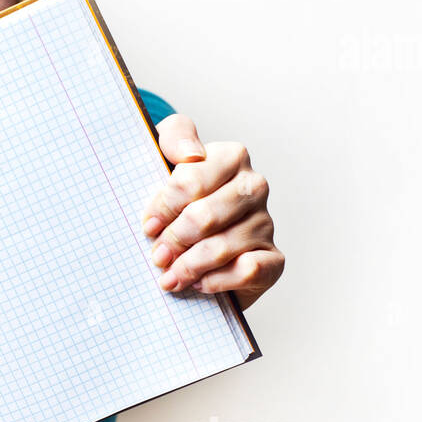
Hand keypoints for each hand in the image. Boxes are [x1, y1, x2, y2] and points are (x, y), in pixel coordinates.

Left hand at [139, 114, 283, 311]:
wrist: (196, 247)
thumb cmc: (179, 202)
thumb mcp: (167, 159)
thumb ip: (175, 137)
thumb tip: (191, 155)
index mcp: (230, 157)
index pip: (191, 178)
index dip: (165, 205)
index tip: (148, 225)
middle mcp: (254, 187)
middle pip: (205, 215)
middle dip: (175, 239)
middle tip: (157, 256)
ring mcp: (266, 223)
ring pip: (222, 246)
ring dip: (189, 266)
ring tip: (170, 276)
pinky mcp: (273, 259)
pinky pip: (248, 271)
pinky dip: (218, 280)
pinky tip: (200, 283)